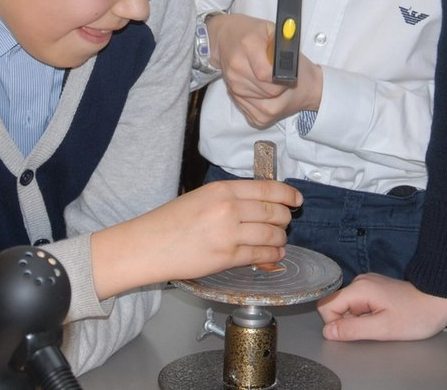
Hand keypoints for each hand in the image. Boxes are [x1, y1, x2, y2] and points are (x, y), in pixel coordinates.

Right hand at [91, 178, 301, 297]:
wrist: (149, 245)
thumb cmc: (171, 221)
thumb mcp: (202, 197)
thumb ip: (232, 199)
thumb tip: (261, 204)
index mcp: (222, 189)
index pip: (267, 188)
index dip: (288, 194)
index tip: (297, 199)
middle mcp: (229, 208)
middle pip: (274, 212)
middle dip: (286, 219)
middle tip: (286, 222)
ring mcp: (229, 234)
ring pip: (272, 235)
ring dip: (281, 239)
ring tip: (280, 241)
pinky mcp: (226, 257)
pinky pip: (260, 255)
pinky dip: (272, 256)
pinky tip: (274, 255)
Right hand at [207, 13, 321, 125]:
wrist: (226, 37)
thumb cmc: (253, 33)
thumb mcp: (272, 31)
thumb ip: (284, 45)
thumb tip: (293, 62)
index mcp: (248, 45)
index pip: (267, 74)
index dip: (282, 78)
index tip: (287, 74)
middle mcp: (236, 67)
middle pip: (268, 91)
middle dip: (280, 87)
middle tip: (281, 76)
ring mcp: (232, 84)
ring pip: (264, 102)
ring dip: (272, 94)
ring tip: (270, 79)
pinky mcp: (232, 96)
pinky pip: (256, 110)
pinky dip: (264, 101)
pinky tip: (263, 87)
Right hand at [317, 273, 446, 341]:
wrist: (437, 301)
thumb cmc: (415, 315)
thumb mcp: (383, 328)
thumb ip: (353, 329)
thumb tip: (328, 332)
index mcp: (359, 288)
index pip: (327, 306)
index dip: (337, 324)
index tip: (359, 329)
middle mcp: (359, 282)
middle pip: (336, 306)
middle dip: (350, 322)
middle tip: (374, 326)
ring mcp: (367, 284)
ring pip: (347, 306)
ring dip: (359, 319)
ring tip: (382, 320)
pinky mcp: (374, 289)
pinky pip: (358, 304)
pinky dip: (366, 314)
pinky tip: (384, 316)